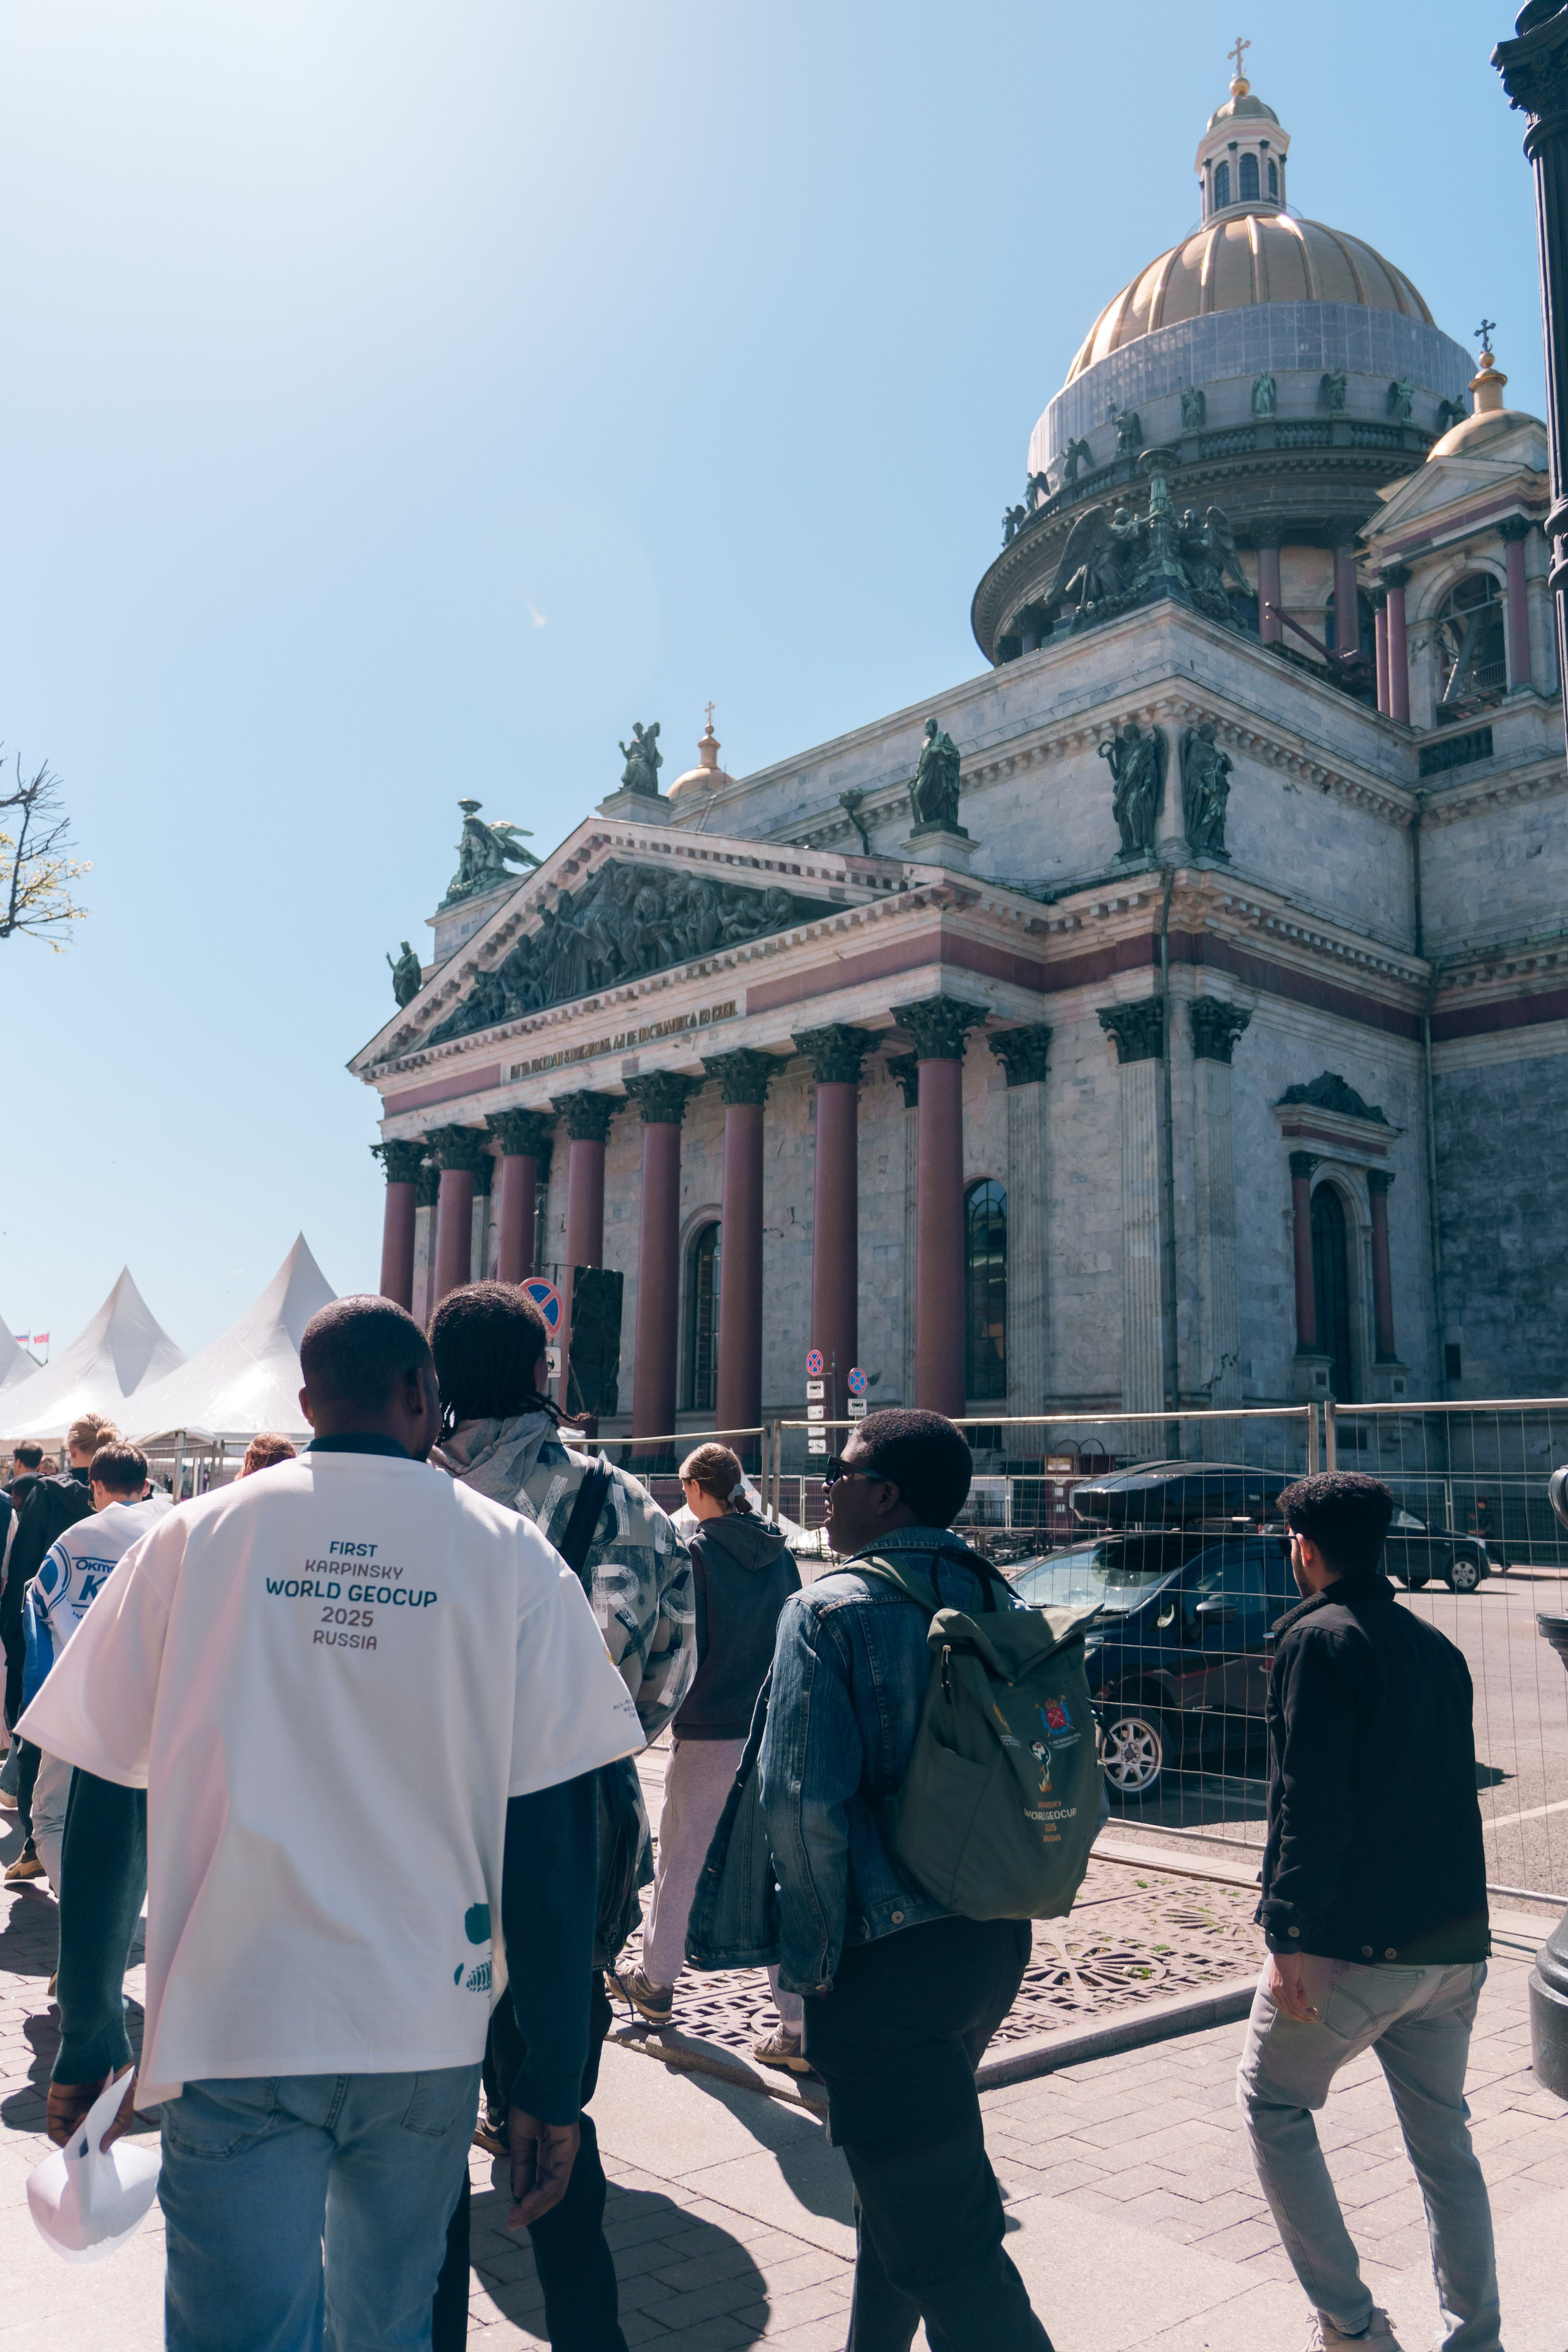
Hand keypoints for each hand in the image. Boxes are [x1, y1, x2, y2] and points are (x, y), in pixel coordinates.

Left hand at [46, 2065, 136, 2150]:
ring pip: (69, 2137)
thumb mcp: (128, 2097)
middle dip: (90, 2146)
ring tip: (89, 2133)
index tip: (107, 2149)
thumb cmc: (117, 2064)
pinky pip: (55, 2130)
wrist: (99, 2041)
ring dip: (78, 2144)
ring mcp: (70, 2107)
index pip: (99, 2131)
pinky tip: (78, 2129)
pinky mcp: (56, 2105)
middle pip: (83, 2137)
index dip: (102, 2142)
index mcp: (103, 2105)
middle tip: (96, 2149)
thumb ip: (120, 2124)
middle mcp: (85, 2107)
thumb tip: (103, 2148)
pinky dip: (64, 2138)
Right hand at [506, 2108, 579, 2230]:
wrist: (542, 2077)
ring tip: (517, 2217)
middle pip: (550, 2192)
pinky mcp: (569, 2147)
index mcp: (549, 2152)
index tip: (511, 2214)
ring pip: (555, 2190)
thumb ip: (522, 2166)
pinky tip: (527, 2201)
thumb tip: (520, 2192)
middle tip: (512, 2223)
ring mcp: (567, 2152)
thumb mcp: (520, 2139)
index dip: (528, 2201)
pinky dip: (542, 2192)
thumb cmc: (531, 2102)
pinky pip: (557, 2177)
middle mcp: (561, 2155)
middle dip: (532, 2210)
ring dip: (536, 2207)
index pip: (541, 2184)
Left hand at [1266, 1950, 1319, 2024]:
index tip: (1307, 2016)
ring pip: (1291, 2010)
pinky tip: (1310, 2012)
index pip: (1285, 2008)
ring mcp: (1279, 1990)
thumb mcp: (1294, 1978)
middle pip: (1287, 2012)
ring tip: (1314, 2016)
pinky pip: (1294, 2004)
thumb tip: (1303, 2005)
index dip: (1296, 2015)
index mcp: (1275, 1989)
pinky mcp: (1285, 1987)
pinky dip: (1303, 2011)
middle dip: (1301, 2018)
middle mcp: (1275, 1992)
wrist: (1285, 1948)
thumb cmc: (1290, 1960)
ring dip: (1303, 2016)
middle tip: (1313, 2018)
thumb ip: (1298, 1992)